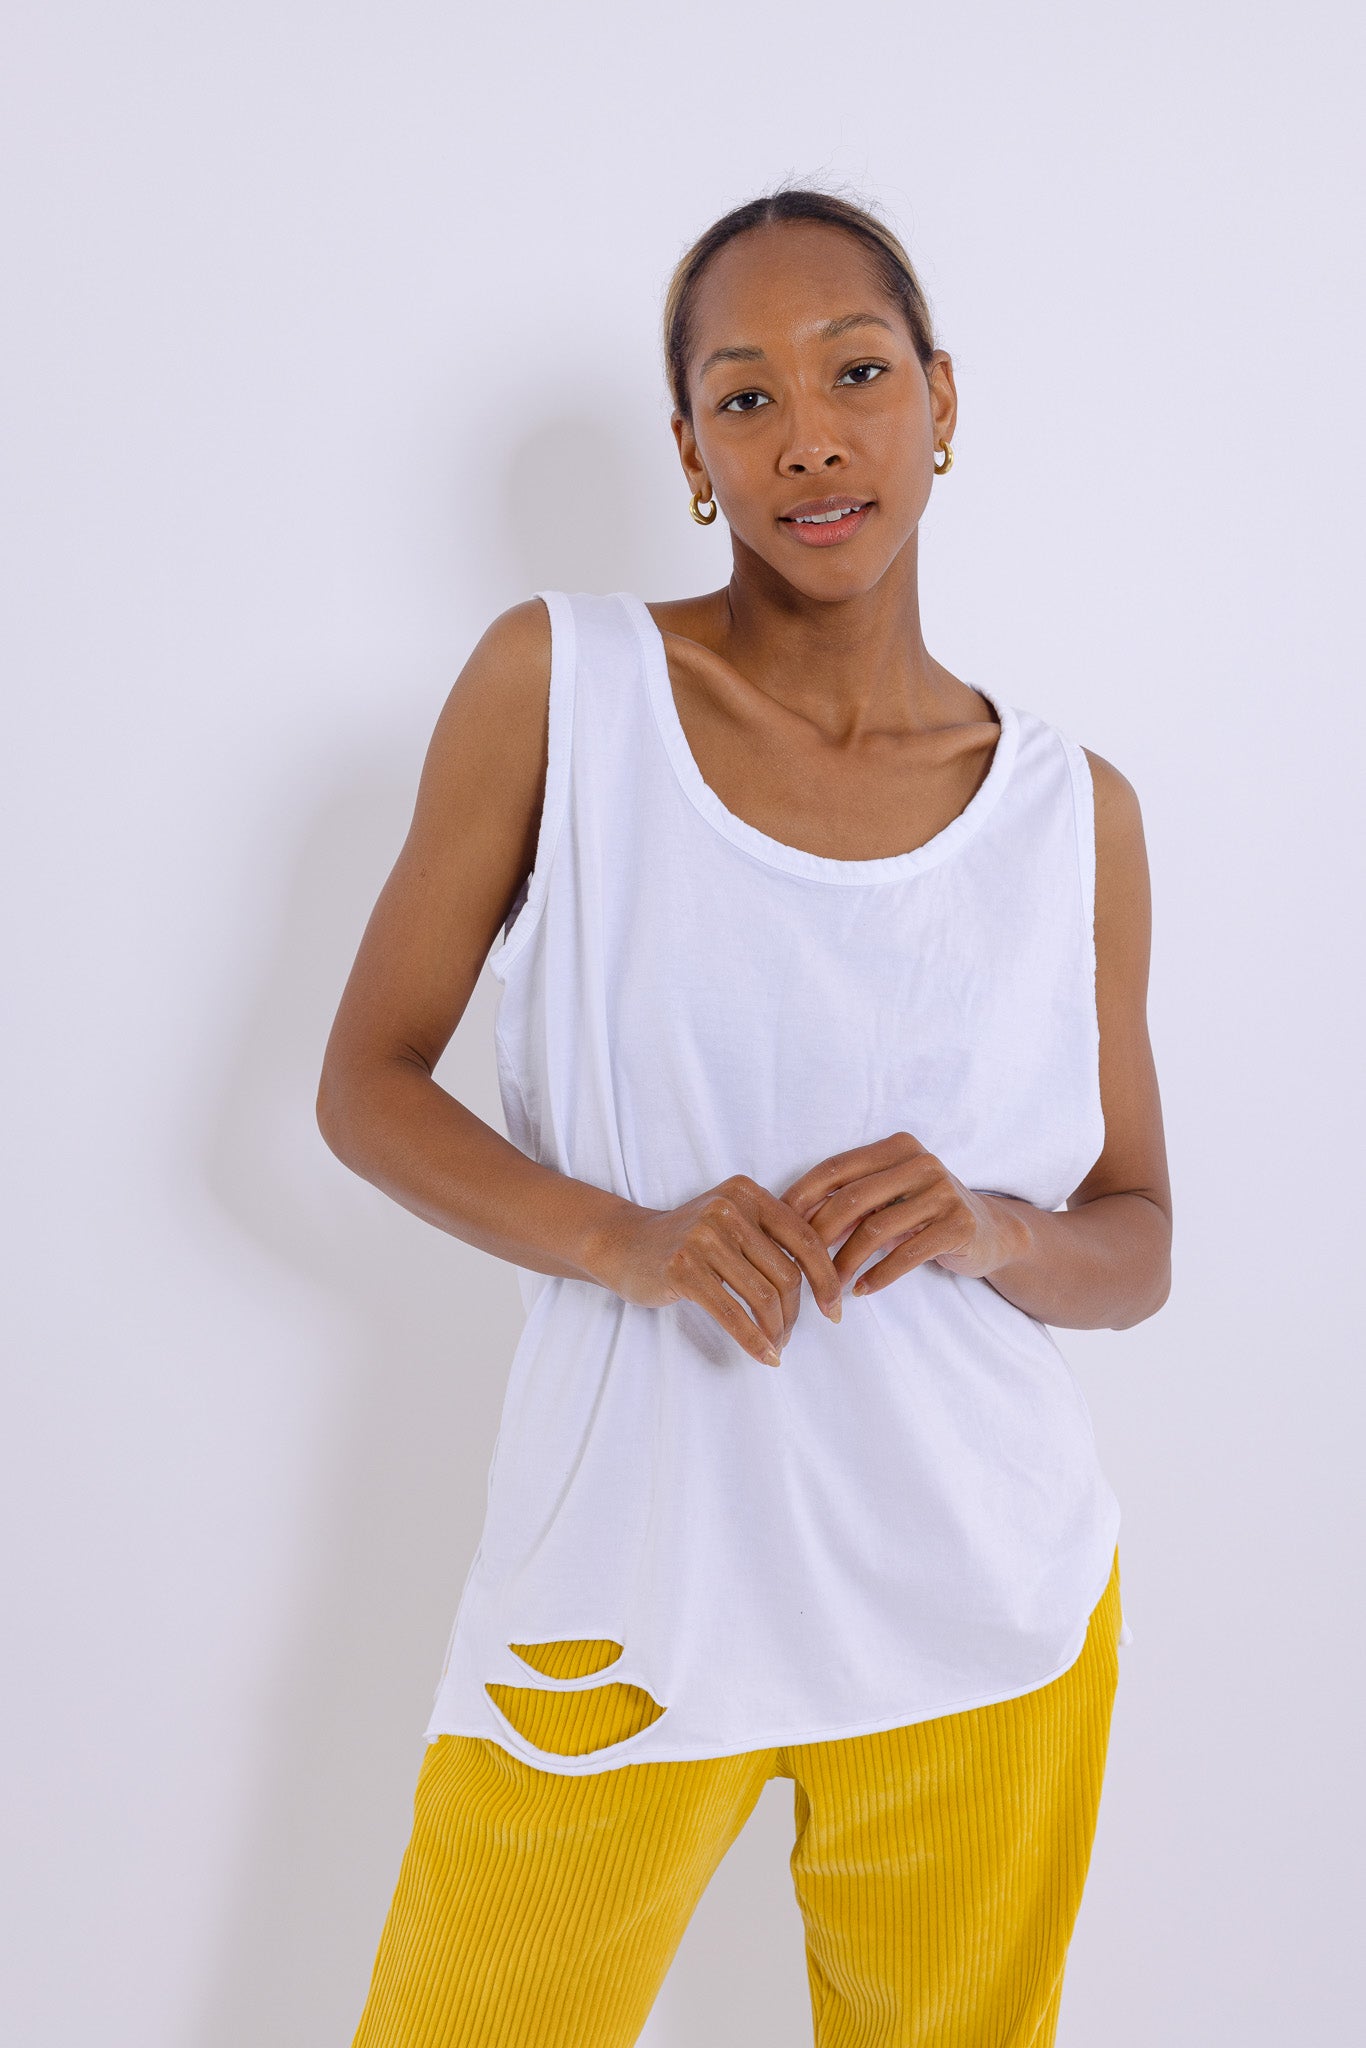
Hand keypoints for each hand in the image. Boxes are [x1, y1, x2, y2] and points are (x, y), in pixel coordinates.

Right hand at [584, 1175, 843, 1366]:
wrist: (622, 1244)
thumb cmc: (686, 1241)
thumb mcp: (730, 1222)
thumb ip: (770, 1237)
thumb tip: (827, 1280)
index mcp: (748, 1193)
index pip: (805, 1239)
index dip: (826, 1278)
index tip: (834, 1310)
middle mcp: (728, 1209)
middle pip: (786, 1273)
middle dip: (795, 1313)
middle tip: (790, 1336)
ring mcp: (703, 1236)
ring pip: (763, 1296)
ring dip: (776, 1330)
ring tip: (775, 1346)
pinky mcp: (683, 1268)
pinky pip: (732, 1313)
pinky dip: (753, 1340)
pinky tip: (764, 1356)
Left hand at [778, 1132, 1029, 1296]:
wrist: (990, 1233)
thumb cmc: (923, 1215)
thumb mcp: (887, 1201)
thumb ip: (848, 1205)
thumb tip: (792, 1224)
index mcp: (896, 1147)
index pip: (835, 1168)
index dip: (801, 1197)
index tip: (776, 1228)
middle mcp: (921, 1162)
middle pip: (851, 1199)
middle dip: (819, 1236)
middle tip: (801, 1267)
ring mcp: (943, 1192)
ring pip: (875, 1230)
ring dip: (845, 1263)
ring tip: (830, 1287)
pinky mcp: (958, 1225)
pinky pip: (906, 1254)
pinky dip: (879, 1276)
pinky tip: (862, 1291)